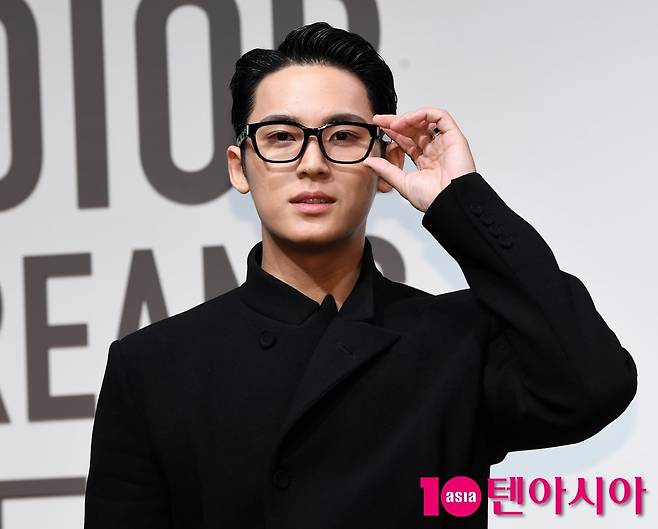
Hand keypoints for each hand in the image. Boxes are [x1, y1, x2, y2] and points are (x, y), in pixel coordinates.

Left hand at [362, 108, 476, 212]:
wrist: (449, 202)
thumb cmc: (432, 198)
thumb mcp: (402, 182)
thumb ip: (386, 170)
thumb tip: (369, 162)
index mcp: (425, 160)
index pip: (407, 140)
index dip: (393, 131)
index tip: (378, 126)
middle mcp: (435, 150)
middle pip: (414, 128)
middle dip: (396, 122)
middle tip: (381, 120)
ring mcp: (445, 142)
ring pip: (427, 120)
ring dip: (409, 118)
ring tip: (395, 124)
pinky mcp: (454, 137)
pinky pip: (440, 117)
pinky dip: (424, 113)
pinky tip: (410, 120)